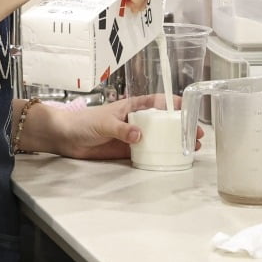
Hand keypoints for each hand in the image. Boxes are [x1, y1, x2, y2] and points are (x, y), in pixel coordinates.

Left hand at [52, 95, 203, 160]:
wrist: (65, 137)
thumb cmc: (83, 121)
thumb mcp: (104, 122)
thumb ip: (122, 128)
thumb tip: (139, 135)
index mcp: (132, 107)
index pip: (157, 102)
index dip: (174, 103)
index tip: (189, 107)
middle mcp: (136, 121)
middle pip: (163, 122)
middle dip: (180, 127)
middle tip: (196, 134)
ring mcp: (132, 136)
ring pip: (158, 138)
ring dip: (173, 142)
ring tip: (190, 148)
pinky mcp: (127, 151)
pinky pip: (146, 153)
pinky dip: (159, 155)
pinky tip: (170, 159)